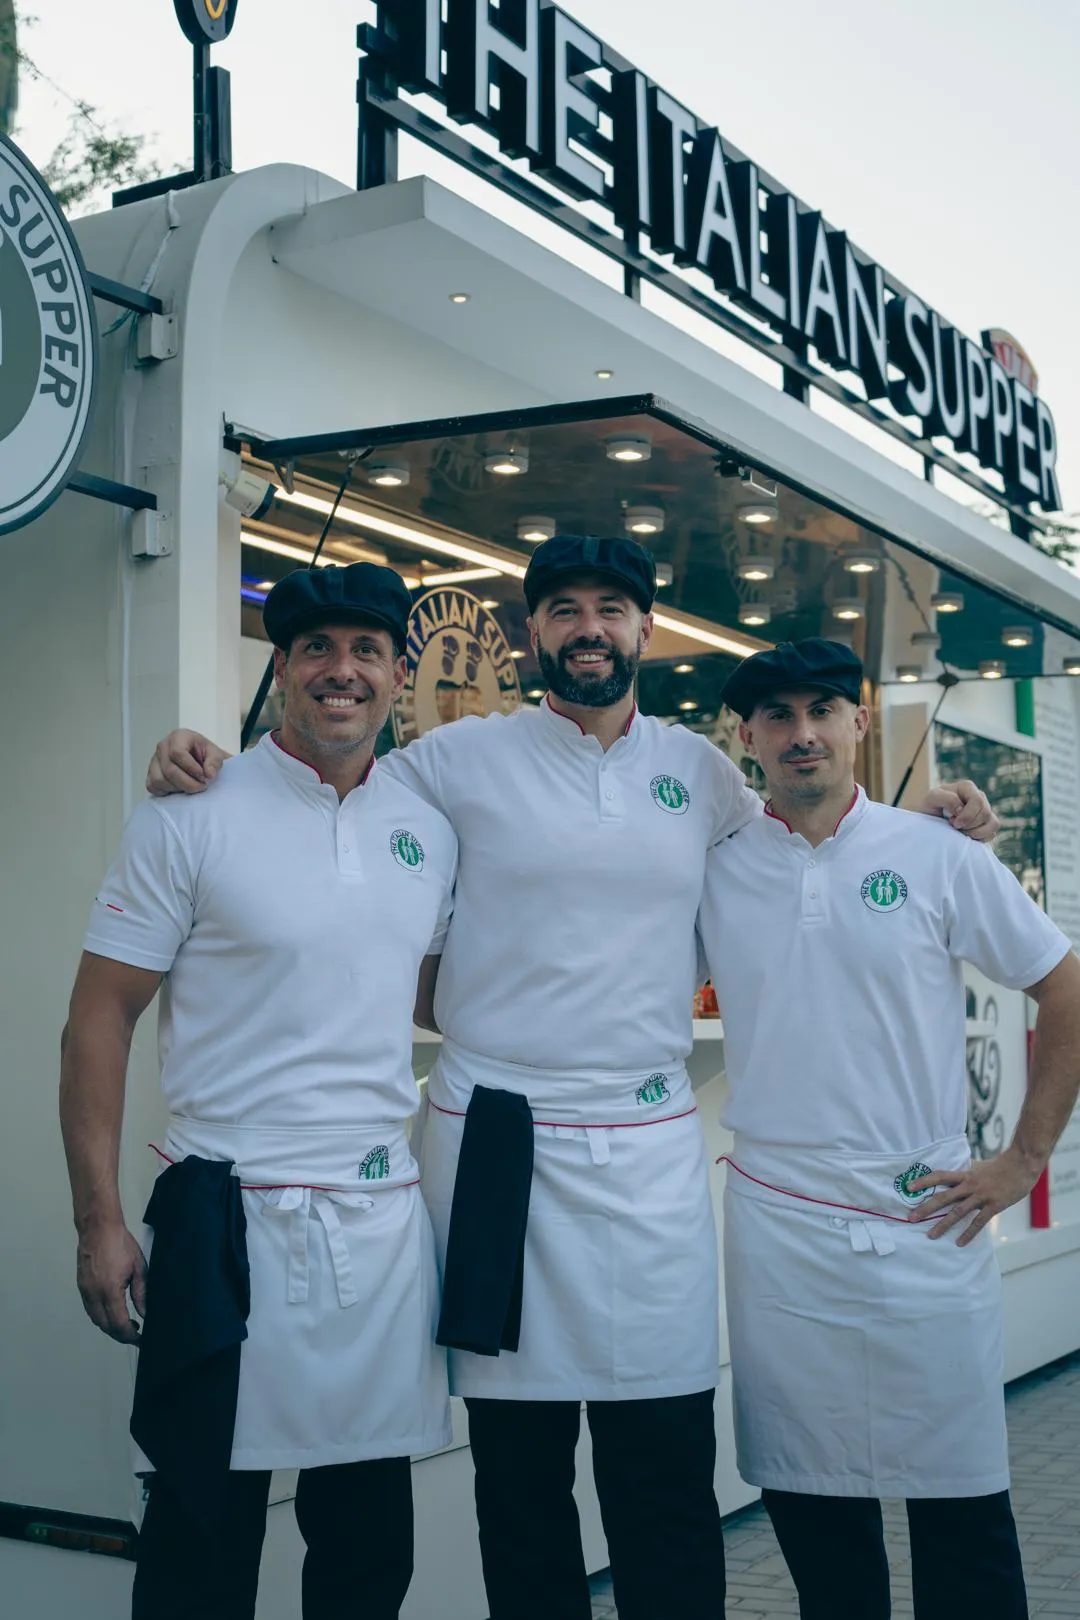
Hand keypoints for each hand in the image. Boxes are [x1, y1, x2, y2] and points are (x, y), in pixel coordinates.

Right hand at [76, 1221, 147, 1343]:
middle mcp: (94, 1295)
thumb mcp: (139, 1268)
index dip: (131, 1336)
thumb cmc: (119, 1243)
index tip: (141, 1339)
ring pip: (96, 1320)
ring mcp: (85, 1292)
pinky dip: (101, 1317)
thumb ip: (142, 1294)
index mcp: (109, 1291)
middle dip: (121, 1335)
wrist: (98, 1228)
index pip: (119, 1324)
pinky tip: (113, 1313)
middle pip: (106, 1327)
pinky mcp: (81, 1287)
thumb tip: (145, 1313)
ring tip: (127, 1325)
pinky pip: (90, 1310)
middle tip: (136, 1335)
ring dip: (110, 1327)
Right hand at [146, 730, 229, 796]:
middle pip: (169, 770)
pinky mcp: (150, 774)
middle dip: (188, 783)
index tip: (204, 777)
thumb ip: (214, 762)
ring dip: (179, 788)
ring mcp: (154, 760)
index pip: (177, 753)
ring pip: (160, 780)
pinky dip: (167, 791)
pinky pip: (153, 786)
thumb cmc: (205, 755)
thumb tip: (208, 774)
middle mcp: (163, 746)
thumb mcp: (216, 754)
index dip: (191, 768)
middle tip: (202, 786)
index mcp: (179, 737)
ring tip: (192, 785)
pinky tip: (180, 788)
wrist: (199, 760)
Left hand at [905, 1147, 1041, 1244]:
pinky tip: (959, 1243)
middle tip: (911, 1218)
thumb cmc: (1001, 1166)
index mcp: (965, 1174)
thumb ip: (966, 1173)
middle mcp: (969, 1184)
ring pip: (958, 1212)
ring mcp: (981, 1195)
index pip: (939, 1176)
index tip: (908, 1187)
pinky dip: (968, 1233)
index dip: (923, 1181)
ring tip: (931, 1235)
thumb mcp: (979, 1167)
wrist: (1022, 1165)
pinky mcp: (993, 1205)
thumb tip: (954, 1176)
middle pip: (943, 1197)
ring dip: (943, 1224)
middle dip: (926, 1208)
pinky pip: (978, 1222)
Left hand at [917, 779, 998, 842]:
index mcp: (967, 787)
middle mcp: (979, 797)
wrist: (928, 821)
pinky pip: (992, 833)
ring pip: (993, 824)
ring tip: (961, 832)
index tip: (953, 823)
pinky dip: (980, 838)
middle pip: (985, 813)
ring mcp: (985, 810)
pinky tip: (966, 836)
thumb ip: (946, 798)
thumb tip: (961, 808)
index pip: (977, 801)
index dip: (968, 815)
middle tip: (954, 826)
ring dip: (976, 832)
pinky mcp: (986, 824)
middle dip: (969, 825)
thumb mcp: (932, 799)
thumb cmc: (930, 807)